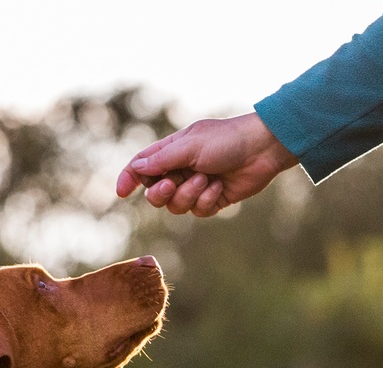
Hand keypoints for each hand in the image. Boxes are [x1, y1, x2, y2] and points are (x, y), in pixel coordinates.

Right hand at [115, 113, 299, 217]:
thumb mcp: (190, 146)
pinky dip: (207, 200)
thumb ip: (162, 160)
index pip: (142, 166)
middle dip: (161, 192)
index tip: (121, 192)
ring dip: (188, 194)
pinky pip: (198, 210)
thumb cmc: (226, 140)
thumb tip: (137, 169)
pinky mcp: (212, 199)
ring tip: (206, 179)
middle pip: (155, 193)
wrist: (261, 149)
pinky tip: (219, 187)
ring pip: (176, 205)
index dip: (129, 179)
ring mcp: (196, 185)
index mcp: (172, 151)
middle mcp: (181, 169)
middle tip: (172, 183)